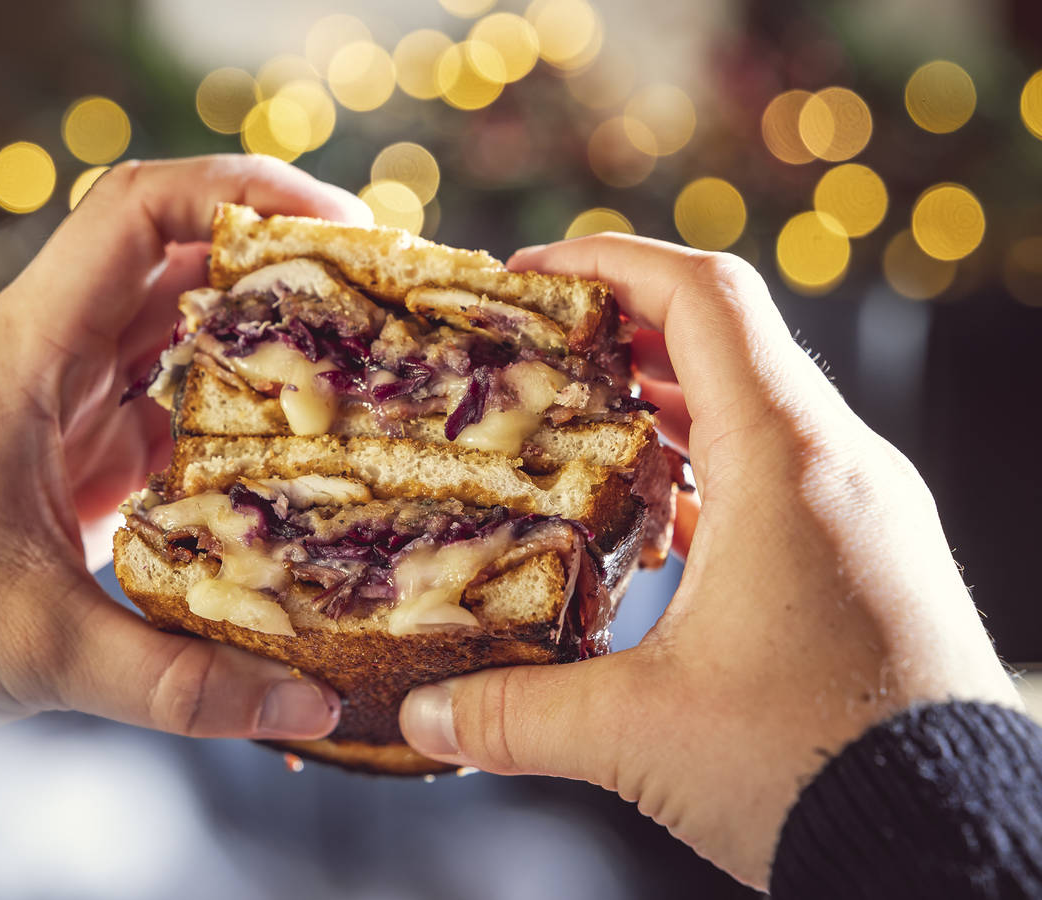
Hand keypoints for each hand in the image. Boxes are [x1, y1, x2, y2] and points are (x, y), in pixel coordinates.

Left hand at [0, 155, 370, 739]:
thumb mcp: (39, 650)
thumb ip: (178, 683)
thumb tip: (310, 705)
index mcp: (32, 352)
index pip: (136, 214)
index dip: (239, 192)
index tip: (333, 222)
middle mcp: (54, 352)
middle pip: (176, 253)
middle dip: (277, 251)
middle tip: (373, 284)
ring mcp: (69, 397)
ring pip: (180, 321)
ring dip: (262, 323)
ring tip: (355, 348)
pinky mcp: (84, 445)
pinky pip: (175, 397)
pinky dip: (237, 402)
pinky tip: (294, 441)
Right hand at [399, 236, 1018, 888]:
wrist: (953, 839)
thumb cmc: (817, 768)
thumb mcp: (640, 733)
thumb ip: (514, 715)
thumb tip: (422, 717)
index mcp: (785, 461)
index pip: (703, 296)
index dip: (609, 262)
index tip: (528, 274)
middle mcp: (835, 461)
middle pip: (724, 335)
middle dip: (622, 326)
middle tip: (537, 348)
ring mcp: (860, 503)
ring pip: (753, 400)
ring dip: (665, 395)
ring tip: (580, 418)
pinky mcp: (866, 550)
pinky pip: (779, 466)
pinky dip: (707, 461)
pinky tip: (652, 512)